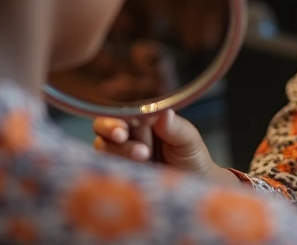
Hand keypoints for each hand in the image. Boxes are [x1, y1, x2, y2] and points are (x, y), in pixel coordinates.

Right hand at [93, 110, 237, 185]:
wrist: (194, 189)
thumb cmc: (192, 159)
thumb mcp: (189, 141)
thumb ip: (176, 127)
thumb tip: (164, 112)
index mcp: (144, 117)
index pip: (123, 108)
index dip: (119, 114)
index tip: (124, 126)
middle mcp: (128, 133)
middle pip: (104, 125)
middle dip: (110, 129)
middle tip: (121, 136)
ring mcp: (120, 153)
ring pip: (102, 146)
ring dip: (120, 150)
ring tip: (144, 156)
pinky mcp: (117, 172)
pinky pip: (104, 167)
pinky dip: (112, 167)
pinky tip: (129, 170)